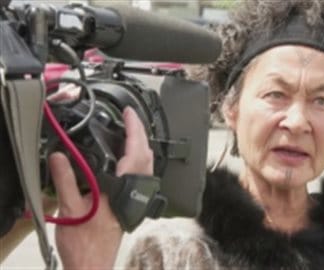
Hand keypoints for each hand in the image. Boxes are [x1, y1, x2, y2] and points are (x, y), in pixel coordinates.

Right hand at [52, 107, 152, 268]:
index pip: (136, 149)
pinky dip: (137, 159)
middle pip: (146, 154)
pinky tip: (126, 158)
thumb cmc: (85, 243)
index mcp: (123, 187)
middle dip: (140, 132)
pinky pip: (141, 174)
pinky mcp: (131, 203)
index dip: (134, 128)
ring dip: (140, 145)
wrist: (93, 264)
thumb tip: (60, 156)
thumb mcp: (71, 208)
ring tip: (129, 132)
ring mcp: (135, 197)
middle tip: (129, 118)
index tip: (129, 112)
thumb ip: (66, 180)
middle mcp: (133, 191)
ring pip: (146, 165)